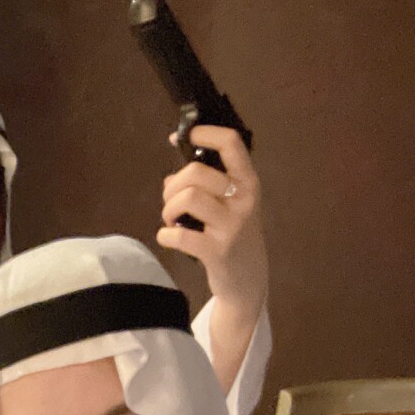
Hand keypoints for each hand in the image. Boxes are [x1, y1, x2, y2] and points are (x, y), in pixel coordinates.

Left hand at [157, 124, 267, 395]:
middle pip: (196, 173)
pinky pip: (181, 235)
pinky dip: (166, 235)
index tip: (187, 137)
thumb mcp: (231, 202)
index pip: (231, 143)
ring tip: (170, 219)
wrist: (248, 280)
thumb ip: (208, 177)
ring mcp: (232, 226)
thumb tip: (176, 143)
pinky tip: (168, 237)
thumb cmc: (232, 234)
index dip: (205, 134)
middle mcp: (244, 200)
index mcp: (248, 181)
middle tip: (170, 202)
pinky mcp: (218, 251)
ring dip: (168, 208)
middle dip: (173, 186)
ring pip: (188, 198)